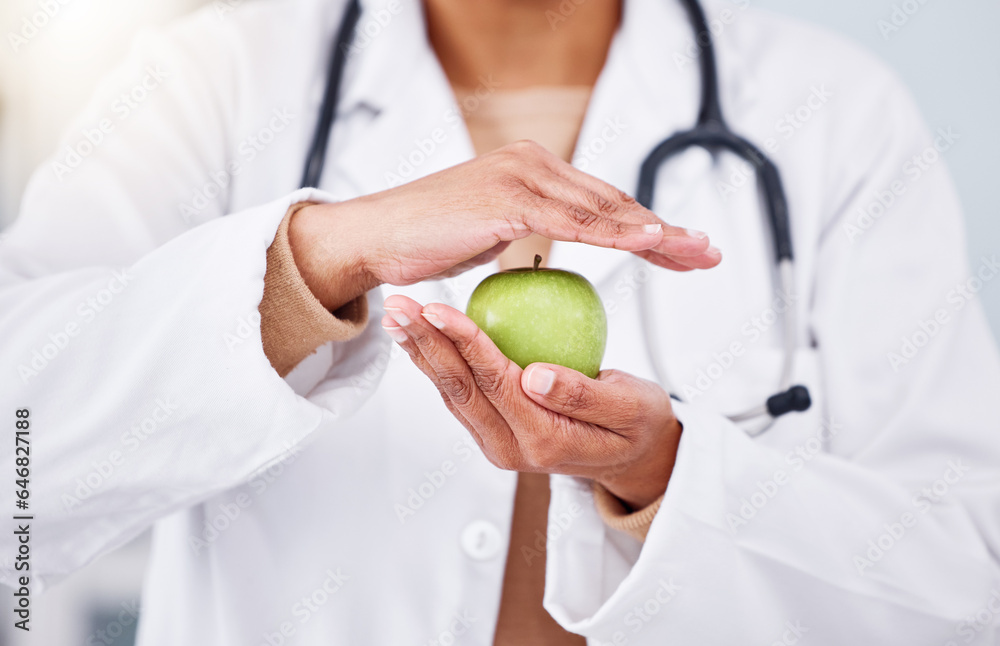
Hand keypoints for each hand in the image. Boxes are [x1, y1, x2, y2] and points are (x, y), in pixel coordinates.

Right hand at [288, 141, 719, 309]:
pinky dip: (615, 231)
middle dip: (665, 231)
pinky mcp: (507, 198)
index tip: (682, 248)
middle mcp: (532, 162)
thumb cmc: (426, 240)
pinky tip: (651, 241)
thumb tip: (550, 250)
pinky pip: (572, 221)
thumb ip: (527, 231)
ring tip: (694, 251)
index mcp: (532, 169)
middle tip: (707, 252)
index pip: (601, 203)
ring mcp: (520, 176)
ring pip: (602, 210)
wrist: (375, 236)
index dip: (646, 226)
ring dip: (654, 233)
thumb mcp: (489, 232)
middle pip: (613, 202)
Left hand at [381, 294, 682, 509]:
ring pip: (451, 392)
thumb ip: (584, 395)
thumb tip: (535, 376)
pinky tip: (420, 334)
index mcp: (544, 440)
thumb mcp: (630, 407)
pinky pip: (458, 393)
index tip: (439, 308)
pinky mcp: (492, 432)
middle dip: (426, 343)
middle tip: (399, 306)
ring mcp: (497, 443)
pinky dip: (435, 361)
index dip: (465, 342)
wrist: (632, 456)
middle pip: (460, 388)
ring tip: (397, 316)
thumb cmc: (638, 423)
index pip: (496, 382)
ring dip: (421, 351)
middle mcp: (511, 448)